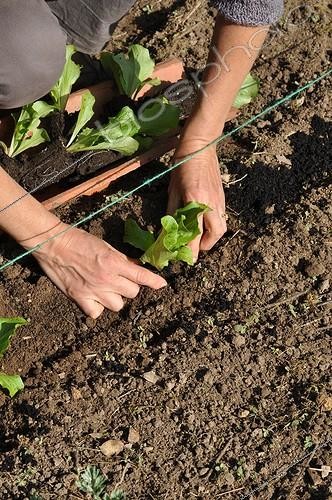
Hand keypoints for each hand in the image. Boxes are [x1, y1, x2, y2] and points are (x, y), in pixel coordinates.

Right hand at [32, 223, 166, 317]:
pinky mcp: (80, 298)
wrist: (54, 244)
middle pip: (132, 293)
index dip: (154, 281)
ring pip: (117, 305)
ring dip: (115, 298)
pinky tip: (94, 299)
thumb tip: (135, 267)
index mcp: (114, 263)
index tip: (161, 284)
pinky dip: (97, 308)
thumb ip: (121, 259)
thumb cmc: (79, 241)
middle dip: (130, 286)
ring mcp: (93, 291)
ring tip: (106, 289)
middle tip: (121, 280)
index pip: (141, 276)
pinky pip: (97, 313)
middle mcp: (107, 279)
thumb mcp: (105, 246)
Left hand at [167, 143, 226, 259]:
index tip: (187, 258)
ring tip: (199, 237)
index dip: (190, 249)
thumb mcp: (173, 190)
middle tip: (194, 247)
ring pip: (221, 227)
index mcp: (196, 201)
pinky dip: (214, 225)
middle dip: (206, 245)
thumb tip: (169, 230)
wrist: (201, 146)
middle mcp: (210, 203)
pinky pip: (221, 217)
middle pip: (215, 234)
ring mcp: (219, 200)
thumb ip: (173, 212)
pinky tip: (204, 222)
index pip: (195, 233)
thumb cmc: (181, 166)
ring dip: (211, 236)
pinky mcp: (222, 197)